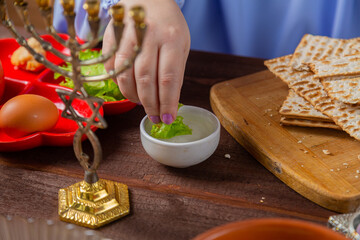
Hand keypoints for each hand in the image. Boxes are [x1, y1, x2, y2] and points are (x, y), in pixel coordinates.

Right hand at [103, 0, 189, 123]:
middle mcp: (148, 36)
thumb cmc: (168, 24)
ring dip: (132, 96)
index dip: (167, 103)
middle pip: (145, 80)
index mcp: (172, 38)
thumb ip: (175, 71)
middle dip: (150, 105)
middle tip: (155, 118)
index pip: (169, 78)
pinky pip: (110, 67)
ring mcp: (126, 35)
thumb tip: (168, 102)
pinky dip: (118, 82)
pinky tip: (128, 87)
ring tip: (141, 103)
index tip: (167, 119)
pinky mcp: (110, 36)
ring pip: (125, 75)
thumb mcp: (181, 44)